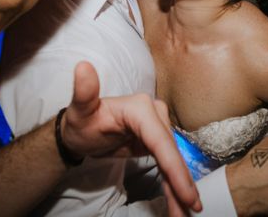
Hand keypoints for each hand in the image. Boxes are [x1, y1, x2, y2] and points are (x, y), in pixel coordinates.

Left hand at [61, 62, 200, 213]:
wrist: (81, 131)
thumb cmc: (81, 121)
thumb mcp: (79, 110)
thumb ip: (83, 92)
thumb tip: (82, 66)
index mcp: (141, 108)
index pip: (161, 141)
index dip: (175, 168)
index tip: (186, 194)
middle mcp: (154, 114)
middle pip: (171, 154)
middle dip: (181, 184)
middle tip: (189, 211)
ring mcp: (157, 128)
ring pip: (173, 162)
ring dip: (180, 189)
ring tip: (184, 214)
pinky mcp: (156, 141)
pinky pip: (167, 165)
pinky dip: (173, 184)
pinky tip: (178, 203)